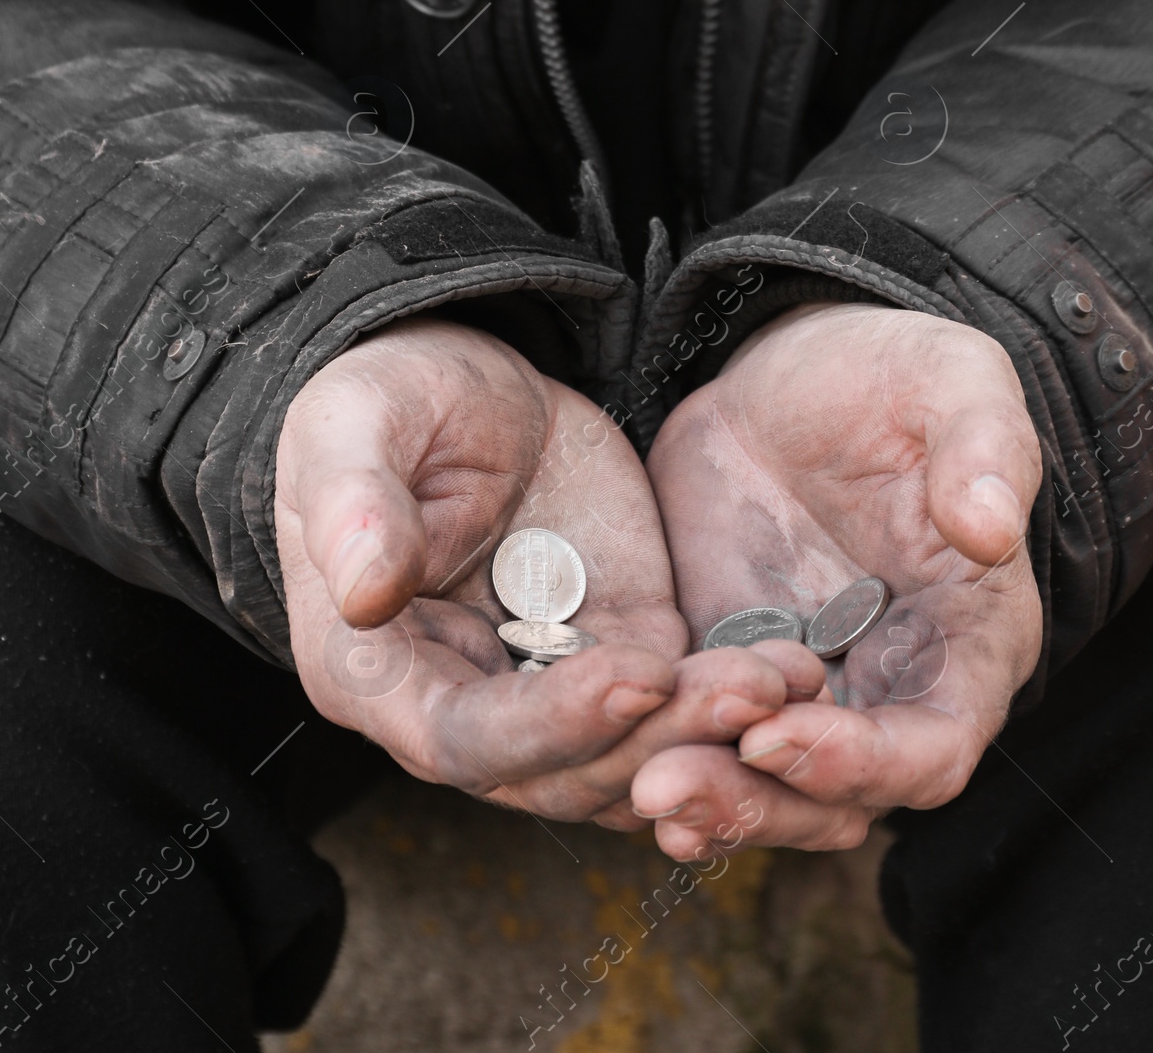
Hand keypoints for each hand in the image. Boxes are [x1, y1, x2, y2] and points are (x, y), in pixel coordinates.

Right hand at [275, 318, 823, 824]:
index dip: (551, 724)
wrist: (461, 381)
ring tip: (791, 679)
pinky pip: (677, 703)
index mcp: (379, 676)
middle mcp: (464, 707)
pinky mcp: (621, 647)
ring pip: (633, 754)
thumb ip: (354, 506)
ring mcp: (550, 686)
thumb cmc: (383, 404)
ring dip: (711, 731)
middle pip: (565, 771)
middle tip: (749, 691)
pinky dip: (733, 700)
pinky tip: (800, 670)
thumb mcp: (353, 426)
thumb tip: (364, 589)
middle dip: (660, 739)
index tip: (633, 674)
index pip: (466, 742)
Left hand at [637, 303, 1042, 857]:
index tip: (776, 733)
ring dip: (711, 803)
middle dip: (762, 805)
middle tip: (667, 786)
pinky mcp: (730, 674)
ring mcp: (809, 692)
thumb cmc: (895, 375)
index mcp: (968, 643)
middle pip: (842, 800)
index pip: (934, 747)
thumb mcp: (952, 379)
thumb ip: (985, 447)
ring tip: (639, 789)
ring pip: (770, 792)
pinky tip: (613, 772)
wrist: (792, 376)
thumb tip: (991, 528)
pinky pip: (706, 745)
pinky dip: (666, 765)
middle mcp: (893, 690)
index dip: (862, 760)